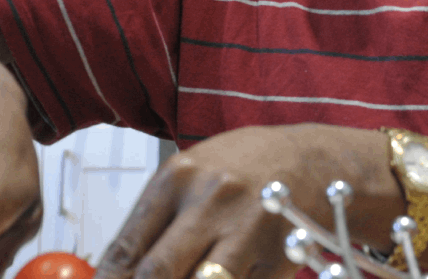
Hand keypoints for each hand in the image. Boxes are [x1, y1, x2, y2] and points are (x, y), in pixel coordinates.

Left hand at [94, 124, 402, 278]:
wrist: (313, 160)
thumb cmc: (243, 166)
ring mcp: (248, 232)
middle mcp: (212, 202)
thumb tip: (114, 272)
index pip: (126, 247)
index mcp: (179, 177)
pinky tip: (226, 276)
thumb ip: (154, 221)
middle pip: (156, 274)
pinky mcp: (277, 258)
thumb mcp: (190, 175)